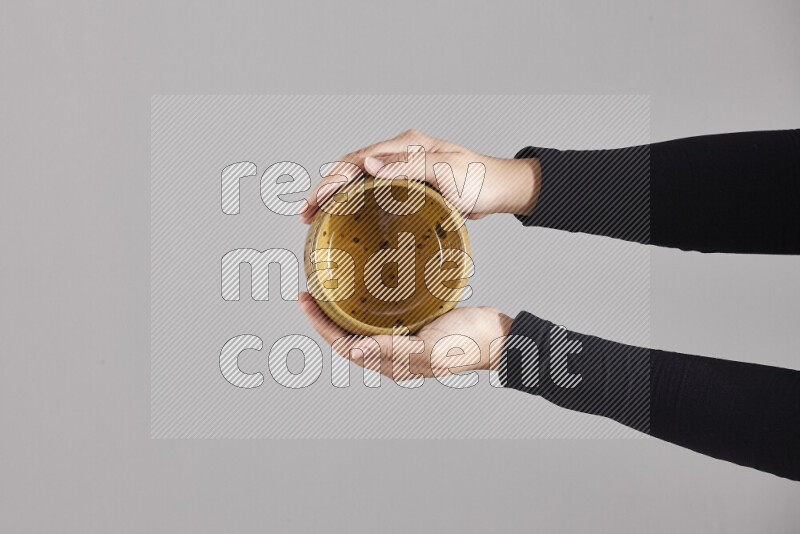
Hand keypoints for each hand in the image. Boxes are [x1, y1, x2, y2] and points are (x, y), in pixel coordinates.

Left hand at [297, 292, 512, 379]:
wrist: (497, 334)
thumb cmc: (467, 344)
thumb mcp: (429, 348)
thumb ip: (393, 350)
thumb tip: (354, 353)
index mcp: (393, 363)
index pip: (345, 345)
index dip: (321, 326)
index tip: (305, 301)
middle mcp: (393, 353)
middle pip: (348, 336)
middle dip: (325, 317)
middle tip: (309, 291)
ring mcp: (403, 339)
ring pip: (363, 325)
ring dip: (343, 310)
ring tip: (329, 289)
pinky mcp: (415, 324)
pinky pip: (382, 315)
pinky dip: (367, 302)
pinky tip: (365, 286)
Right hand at [299, 129, 539, 223]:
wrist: (499, 189)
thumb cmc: (479, 180)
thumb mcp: (446, 171)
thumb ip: (408, 167)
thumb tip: (367, 165)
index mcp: (405, 145)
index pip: (356, 160)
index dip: (331, 181)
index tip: (315, 201)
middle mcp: (400, 153)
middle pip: (351, 168)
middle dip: (325, 189)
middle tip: (306, 215)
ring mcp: (402, 167)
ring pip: (359, 178)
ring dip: (336, 195)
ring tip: (317, 216)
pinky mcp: (407, 183)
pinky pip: (373, 190)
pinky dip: (354, 200)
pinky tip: (345, 215)